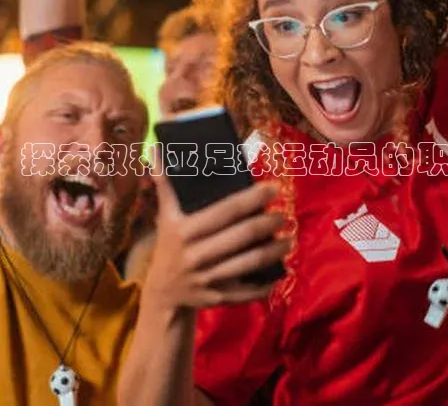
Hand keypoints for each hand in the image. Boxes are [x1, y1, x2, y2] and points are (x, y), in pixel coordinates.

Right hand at [142, 147, 289, 310]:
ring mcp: (207, 279)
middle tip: (285, 214)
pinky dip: (267, 284)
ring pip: (249, 263)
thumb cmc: (170, 246)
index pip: (226, 210)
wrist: (163, 293)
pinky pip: (248, 291)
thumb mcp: (165, 216)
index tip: (274, 188)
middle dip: (268, 223)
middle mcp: (195, 255)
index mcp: (184, 230)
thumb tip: (157, 150)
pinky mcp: (218, 297)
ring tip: (290, 239)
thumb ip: (166, 186)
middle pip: (242, 236)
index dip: (252, 198)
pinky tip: (281, 271)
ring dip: (274, 251)